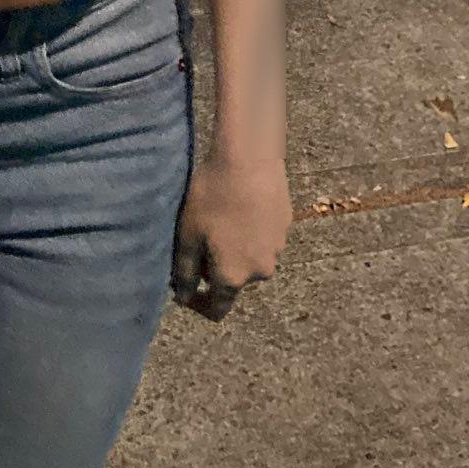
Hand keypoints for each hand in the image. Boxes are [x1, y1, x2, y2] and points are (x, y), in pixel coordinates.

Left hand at [173, 153, 290, 321]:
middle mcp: (260, 271)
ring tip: (219, 216)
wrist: (250, 158)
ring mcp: (277, 249)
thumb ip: (186, 272)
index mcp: (234, 277)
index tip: (185, 287)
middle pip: (233, 279)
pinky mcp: (285, 226)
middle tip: (198, 236)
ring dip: (234, 247)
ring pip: (249, 258)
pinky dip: (249, 230)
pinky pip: (262, 238)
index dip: (199, 304)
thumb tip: (183, 297)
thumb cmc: (213, 196)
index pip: (218, 309)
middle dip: (214, 266)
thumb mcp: (188, 234)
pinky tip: (239, 205)